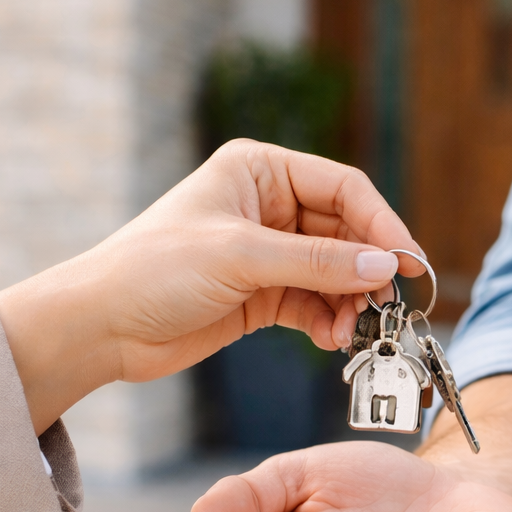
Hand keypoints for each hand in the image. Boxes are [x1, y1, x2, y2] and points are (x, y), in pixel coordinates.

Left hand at [0, 140, 422, 432]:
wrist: (103, 326)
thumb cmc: (154, 270)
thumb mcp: (241, 257)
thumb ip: (317, 262)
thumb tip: (383, 266)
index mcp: (259, 170)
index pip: (343, 188)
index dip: (381, 224)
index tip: (408, 263)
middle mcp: (267, 206)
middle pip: (346, 232)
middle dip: (368, 270)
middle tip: (389, 305)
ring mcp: (266, 253)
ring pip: (334, 273)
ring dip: (351, 302)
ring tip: (356, 331)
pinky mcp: (261, 296)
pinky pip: (314, 304)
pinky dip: (329, 321)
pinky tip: (333, 340)